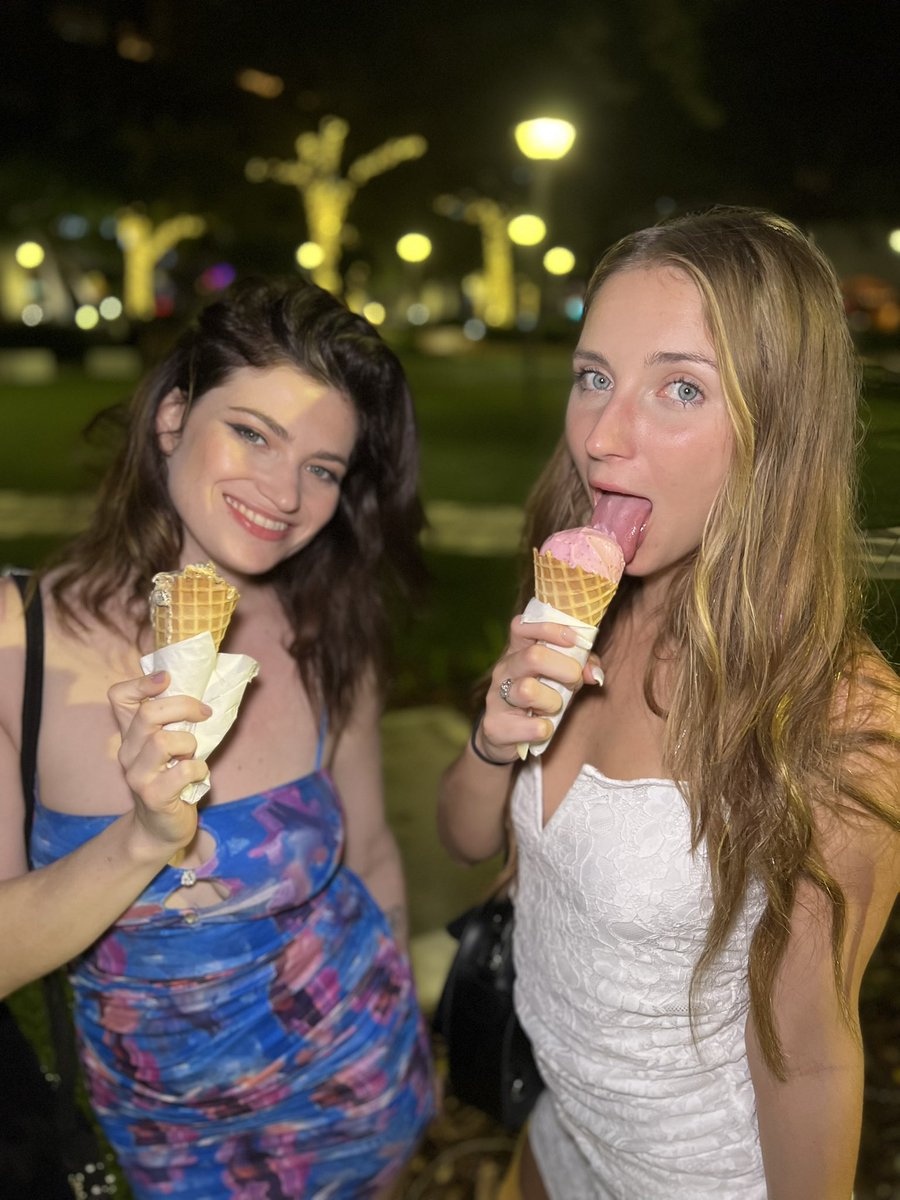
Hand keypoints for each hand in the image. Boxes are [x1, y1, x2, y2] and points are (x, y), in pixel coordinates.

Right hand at [107, 670, 211, 853]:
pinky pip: (183, 771)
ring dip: (190, 743)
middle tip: (204, 713)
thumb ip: (176, 722)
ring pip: (163, 742)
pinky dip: (199, 769)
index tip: (167, 679)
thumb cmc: (172, 780)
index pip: (119, 696)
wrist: (159, 829)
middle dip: (183, 706)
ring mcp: (138, 775)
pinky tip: (197, 776)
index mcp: (132, 734)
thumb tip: (205, 693)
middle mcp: (128, 751)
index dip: (142, 682)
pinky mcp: (153, 796)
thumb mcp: (170, 746)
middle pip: (147, 714)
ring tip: (193, 755)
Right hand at [478, 616, 602, 762]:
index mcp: (517, 651)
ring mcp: (495, 697)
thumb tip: (595, 674)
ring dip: (552, 702)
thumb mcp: (561, 678)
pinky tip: (542, 729)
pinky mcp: (496, 726)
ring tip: (553, 708)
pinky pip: (532, 727)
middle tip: (573, 681)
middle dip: (564, 669)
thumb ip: (581, 667)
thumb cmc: (541, 699)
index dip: (552, 629)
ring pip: (528, 691)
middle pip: (533, 656)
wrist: (506, 737)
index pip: (522, 626)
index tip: (576, 641)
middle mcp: (503, 670)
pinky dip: (545, 729)